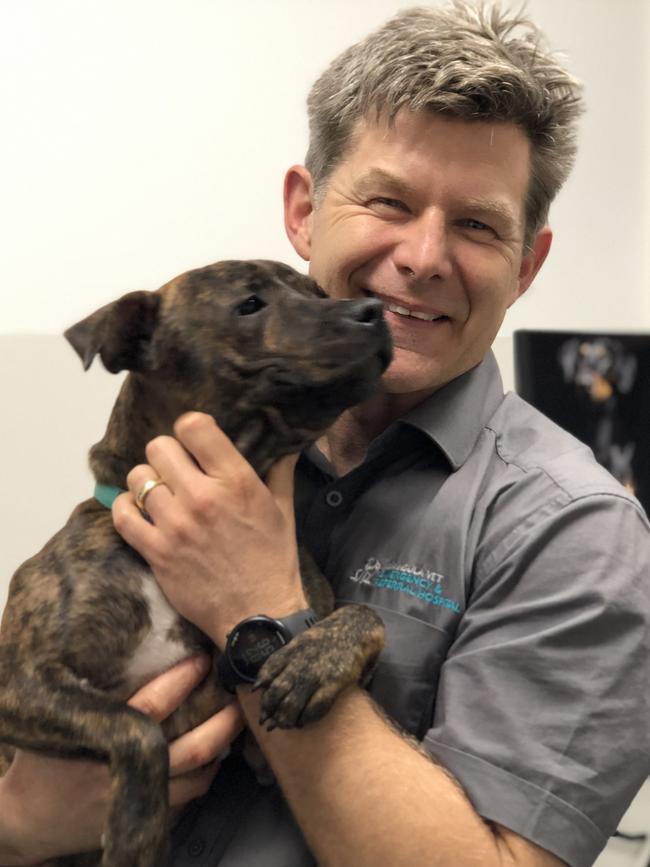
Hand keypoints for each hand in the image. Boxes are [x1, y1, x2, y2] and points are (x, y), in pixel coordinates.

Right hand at [0, 655, 242, 865]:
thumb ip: (93, 696)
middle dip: (223, 722)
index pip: (153, 705)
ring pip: (199, 776)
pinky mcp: (146, 818)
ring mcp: (141, 798)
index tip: (203, 658)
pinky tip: (217, 756)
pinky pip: (189, 799)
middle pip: (193, 748)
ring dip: (222, 749)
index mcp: (107, 739)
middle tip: (239, 696)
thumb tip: (132, 654)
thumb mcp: (64, 722)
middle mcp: (130, 771)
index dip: (182, 680)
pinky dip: (206, 777)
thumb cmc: (46, 763)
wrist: (29, 821)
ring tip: (237, 722)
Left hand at [113, 412, 307, 646]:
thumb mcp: (283, 509)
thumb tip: (284, 440)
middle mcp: (202, 497)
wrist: (258, 615)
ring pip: (138, 478)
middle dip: (168, 454)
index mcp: (236, 481)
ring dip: (147, 481)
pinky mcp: (156, 551)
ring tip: (159, 493)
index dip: (191, 429)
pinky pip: (122, 515)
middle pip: (159, 447)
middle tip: (177, 470)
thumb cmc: (273, 559)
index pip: (194, 426)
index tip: (195, 442)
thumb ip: (279, 469)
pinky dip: (126, 508)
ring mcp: (175, 525)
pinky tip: (140, 512)